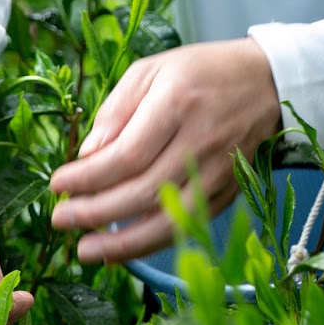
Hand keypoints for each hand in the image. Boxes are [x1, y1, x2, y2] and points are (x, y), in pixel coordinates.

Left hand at [50, 38, 281, 262]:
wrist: (266, 83)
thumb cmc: (197, 74)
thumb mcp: (149, 72)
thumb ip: (115, 112)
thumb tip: (87, 155)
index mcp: (177, 104)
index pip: (127, 155)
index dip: (88, 177)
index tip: (57, 185)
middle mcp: (201, 142)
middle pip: (143, 191)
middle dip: (95, 212)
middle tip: (59, 219)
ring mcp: (219, 173)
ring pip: (168, 220)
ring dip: (121, 243)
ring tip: (84, 251)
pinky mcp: (227, 194)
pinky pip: (186, 228)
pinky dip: (150, 245)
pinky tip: (117, 253)